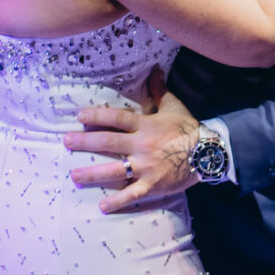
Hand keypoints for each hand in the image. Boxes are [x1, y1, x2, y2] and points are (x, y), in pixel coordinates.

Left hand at [63, 71, 200, 212]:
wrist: (208, 152)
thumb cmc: (188, 129)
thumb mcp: (174, 106)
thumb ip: (159, 90)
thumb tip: (154, 69)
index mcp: (146, 126)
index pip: (117, 119)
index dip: (97, 116)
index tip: (79, 116)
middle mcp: (142, 146)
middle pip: (109, 143)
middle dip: (85, 142)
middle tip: (66, 142)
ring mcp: (146, 167)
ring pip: (115, 171)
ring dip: (93, 174)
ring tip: (74, 176)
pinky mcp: (153, 185)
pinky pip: (132, 194)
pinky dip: (118, 201)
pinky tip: (102, 205)